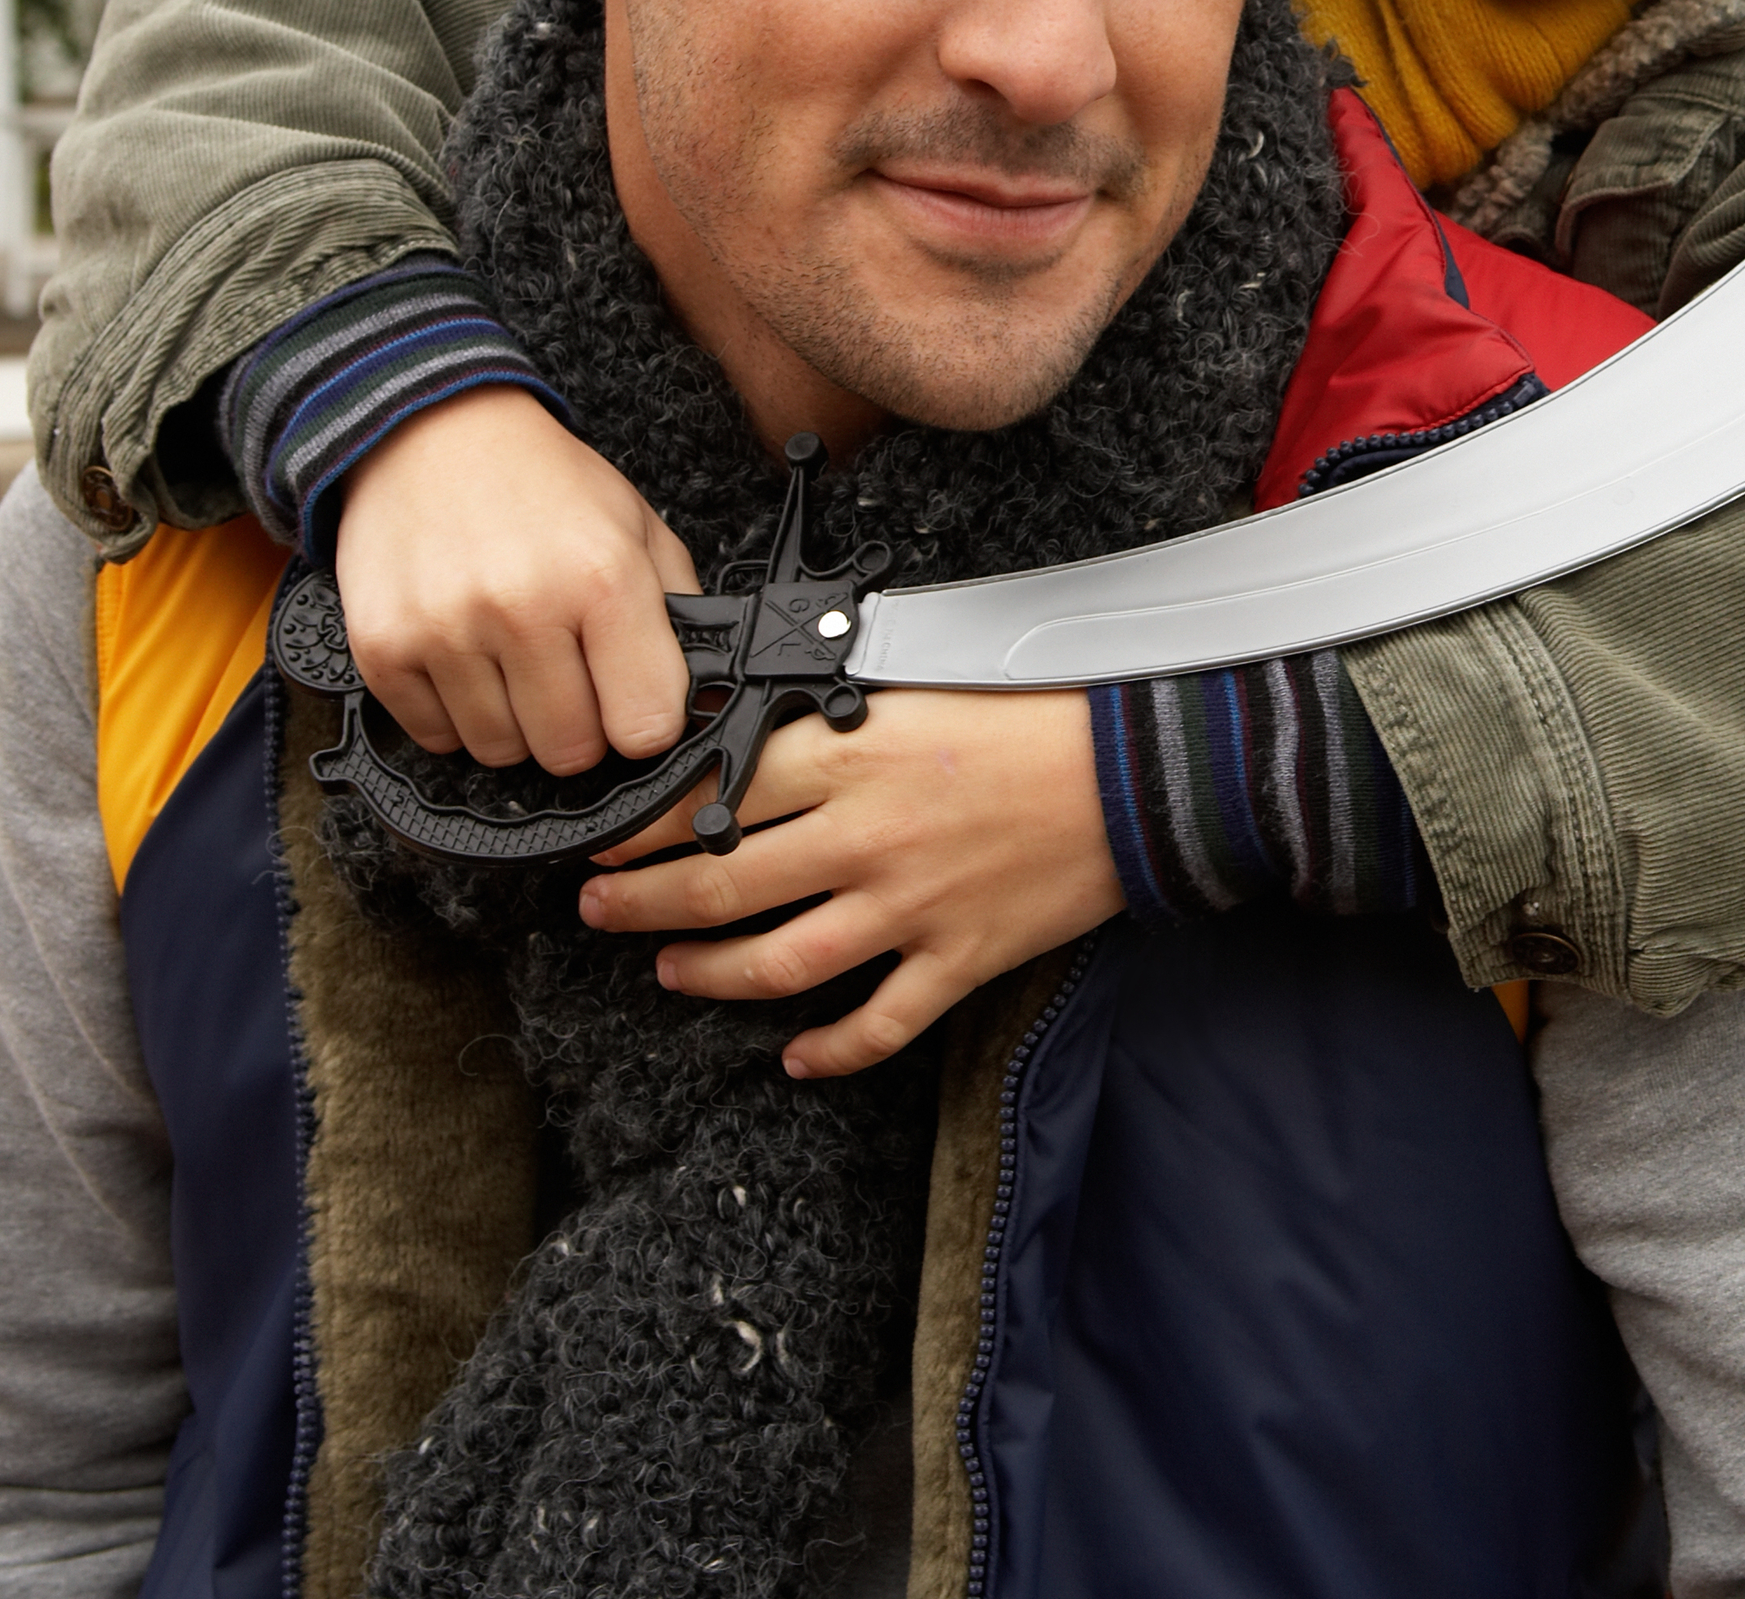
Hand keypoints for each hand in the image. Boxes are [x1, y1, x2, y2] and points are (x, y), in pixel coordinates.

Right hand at [331, 387, 701, 772]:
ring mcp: (444, 631)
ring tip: (515, 658)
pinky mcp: (382, 648)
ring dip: (515, 723)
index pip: (646, 725)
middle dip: (580, 727)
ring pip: (500, 751)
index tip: (634, 704)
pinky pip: (435, 738)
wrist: (434, 433)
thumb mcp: (640, 528)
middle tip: (571, 675)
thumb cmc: (546, 485)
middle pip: (570, 751)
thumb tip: (707, 699)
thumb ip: (681, 616)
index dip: (645, 723)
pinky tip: (467, 660)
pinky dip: (455, 715)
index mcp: (601, 578)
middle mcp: (521, 608)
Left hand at [582, 686, 1124, 1077]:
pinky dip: (830, 1050)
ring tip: (668, 971)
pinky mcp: (960, 956)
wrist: (1144, 767)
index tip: (605, 835)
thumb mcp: (920, 688)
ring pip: (779, 964)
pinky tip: (796, 1057)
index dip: (642, 825)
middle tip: (600, 908)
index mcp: (853, 756)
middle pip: (718, 887)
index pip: (712, 796)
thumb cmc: (1042, 711)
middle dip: (639, 904)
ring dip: (707, 974)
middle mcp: (866, 836)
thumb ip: (839, 718)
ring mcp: (911, 906)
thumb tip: (759, 734)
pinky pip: (880, 1025)